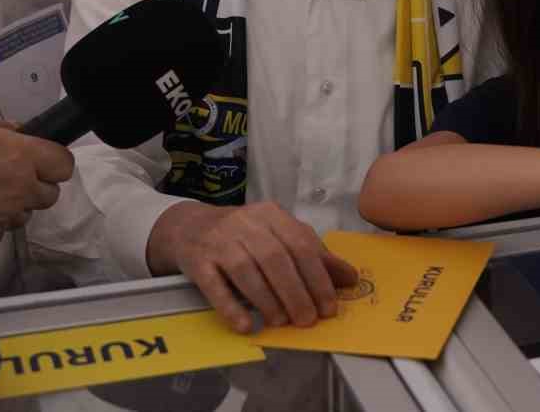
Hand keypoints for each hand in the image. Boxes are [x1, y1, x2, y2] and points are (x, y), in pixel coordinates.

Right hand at [0, 114, 75, 250]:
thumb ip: (0, 131)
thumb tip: (21, 134)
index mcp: (18, 155)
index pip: (64, 165)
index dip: (53, 161)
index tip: (40, 159)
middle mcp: (18, 190)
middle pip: (48, 194)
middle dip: (33, 184)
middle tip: (4, 175)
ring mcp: (1, 219)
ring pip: (23, 214)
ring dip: (10, 205)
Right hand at [148, 201, 358, 333]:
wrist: (190, 227)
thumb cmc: (243, 235)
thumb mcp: (279, 236)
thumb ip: (313, 255)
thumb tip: (350, 278)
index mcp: (271, 214)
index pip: (300, 244)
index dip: (317, 278)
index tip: (329, 307)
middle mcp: (245, 223)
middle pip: (275, 258)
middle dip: (296, 293)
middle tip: (307, 320)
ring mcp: (219, 241)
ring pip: (246, 270)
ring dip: (268, 301)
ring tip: (282, 323)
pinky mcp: (197, 260)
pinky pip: (214, 285)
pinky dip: (231, 307)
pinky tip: (246, 325)